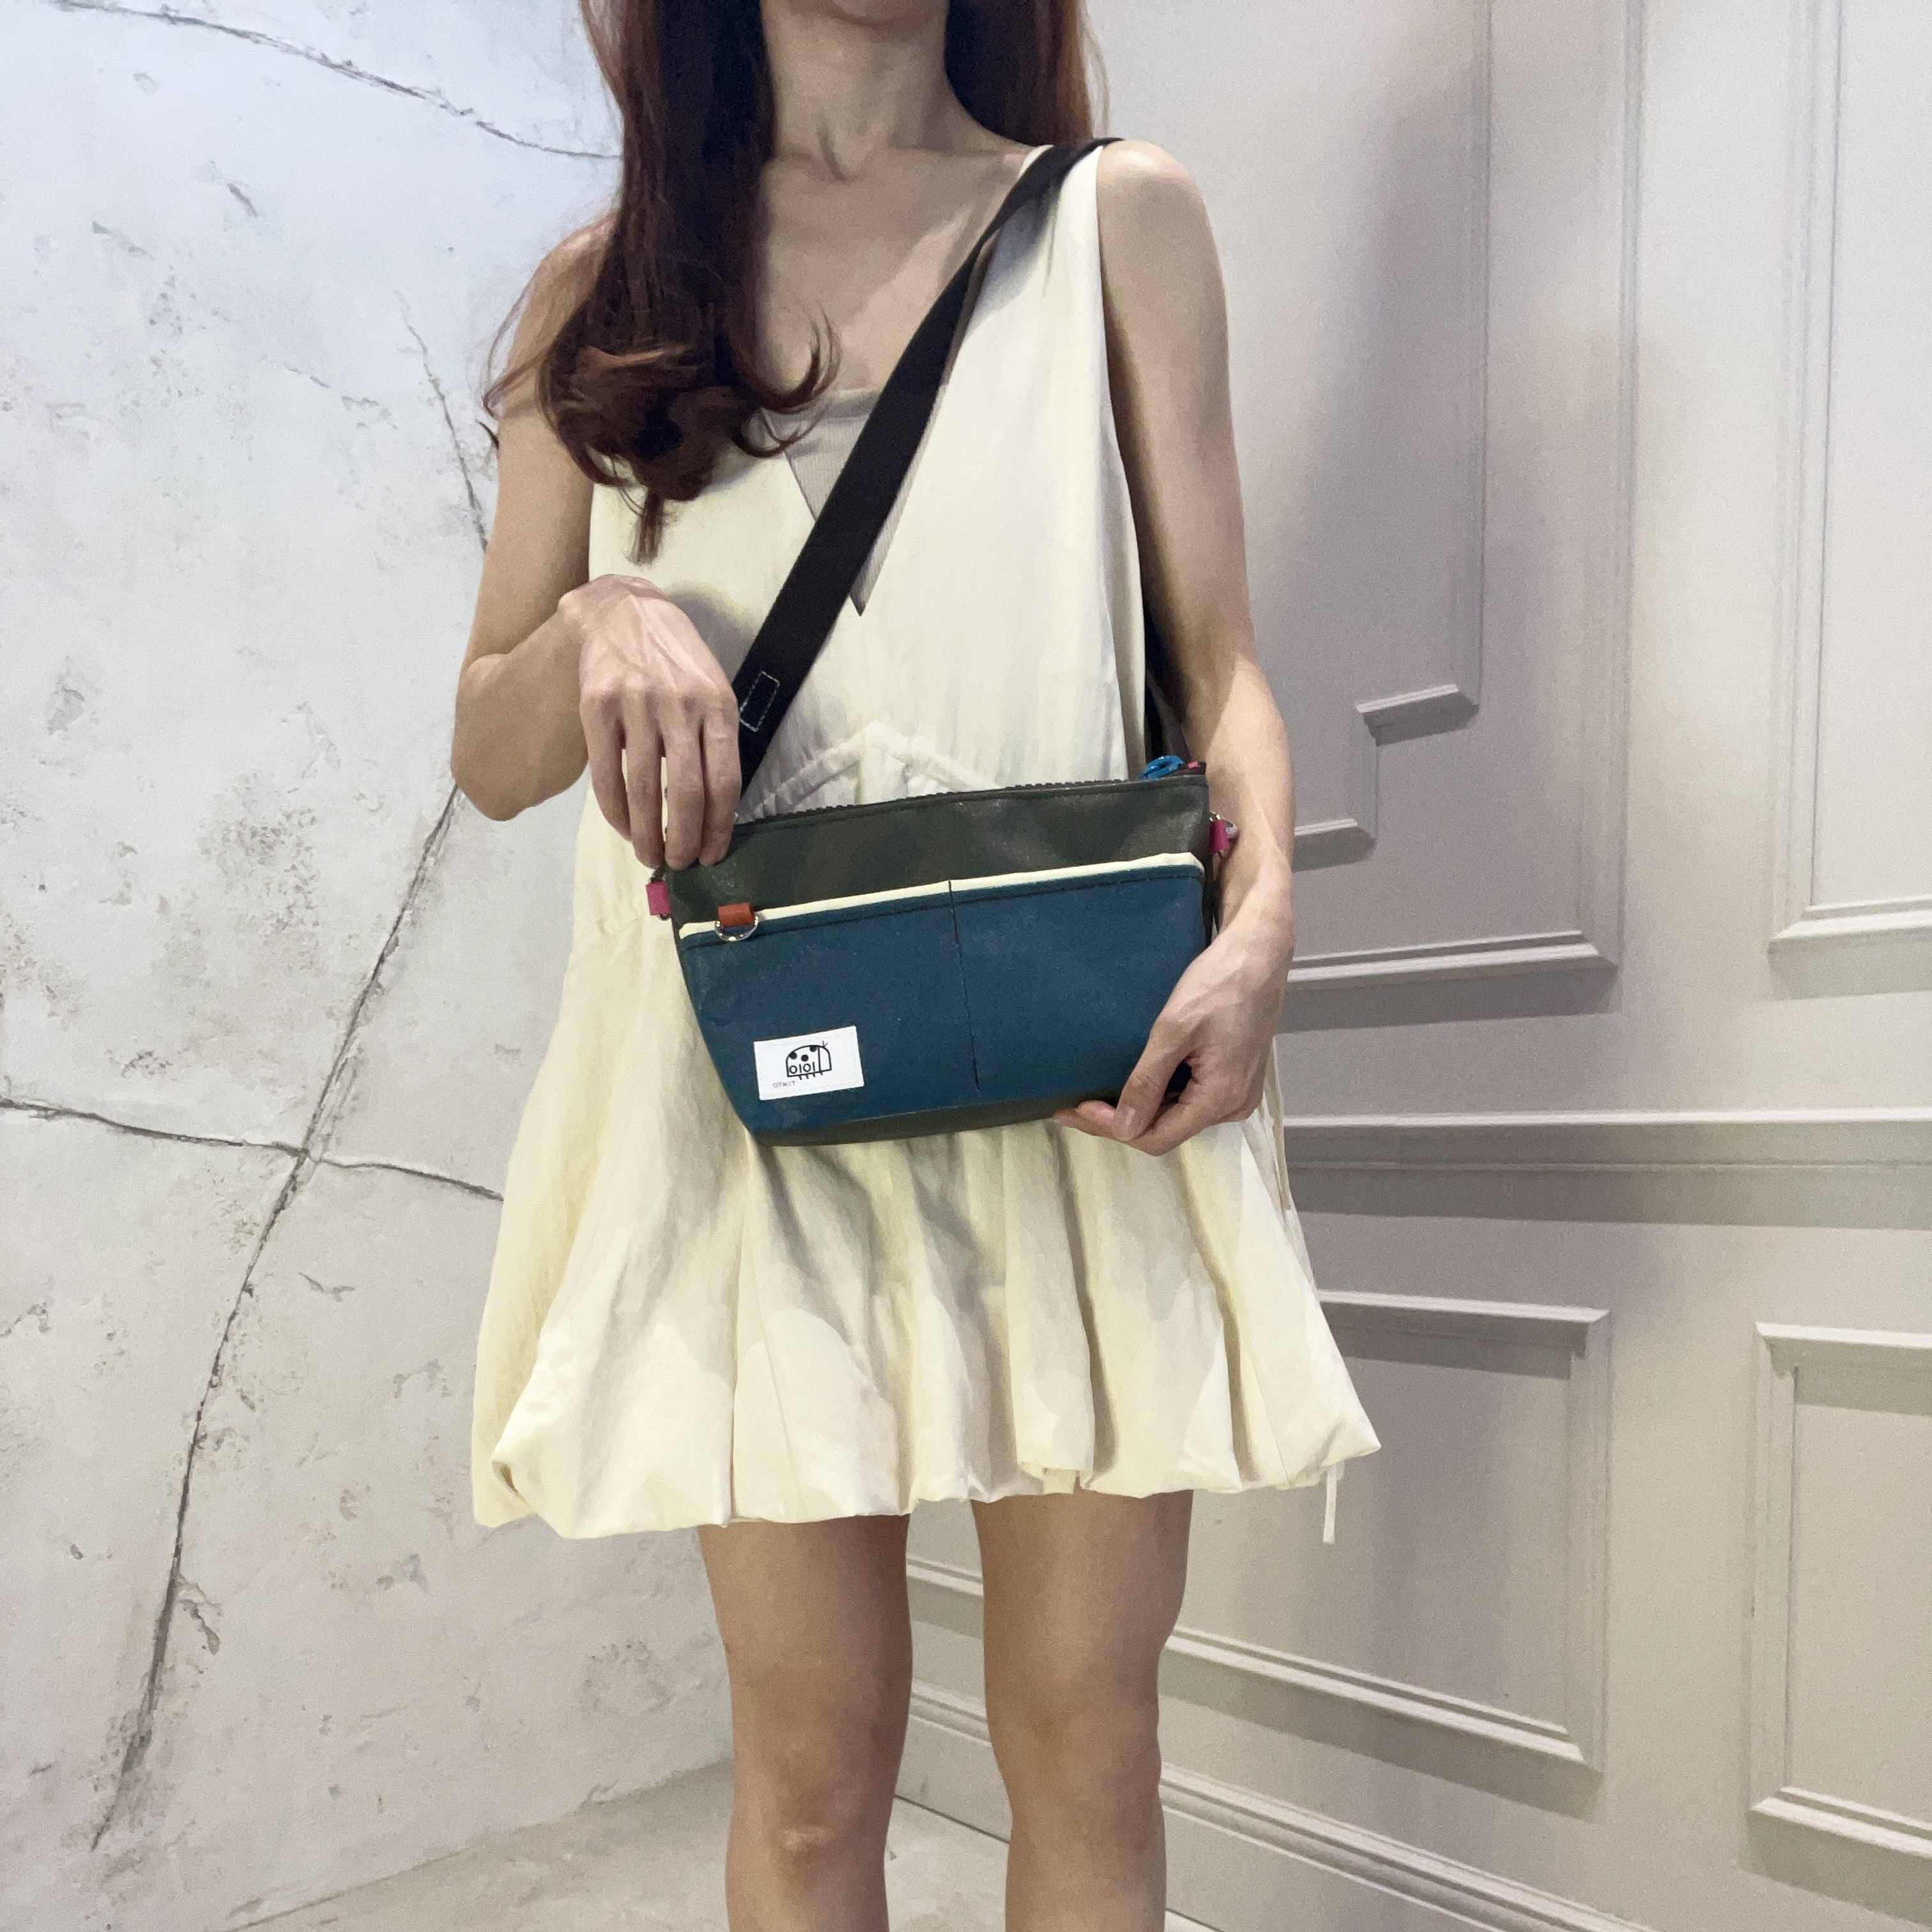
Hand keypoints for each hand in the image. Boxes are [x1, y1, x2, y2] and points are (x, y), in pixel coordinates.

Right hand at [563, 573, 739, 868]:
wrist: (622, 610)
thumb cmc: (674, 658)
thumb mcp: (709, 687)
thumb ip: (714, 739)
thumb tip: (714, 809)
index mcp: (717, 703)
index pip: (725, 780)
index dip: (720, 826)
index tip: (713, 854)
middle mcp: (679, 704)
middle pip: (687, 791)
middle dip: (684, 839)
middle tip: (680, 863)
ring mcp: (636, 704)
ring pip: (645, 788)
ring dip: (648, 833)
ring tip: (650, 856)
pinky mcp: (596, 707)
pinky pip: (606, 774)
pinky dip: (616, 811)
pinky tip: (624, 828)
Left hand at [1054, 896, 1292, 1154]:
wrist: (1258, 954)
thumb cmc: (1218, 983)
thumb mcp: (1174, 1030)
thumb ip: (1148, 1083)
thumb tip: (1124, 1130)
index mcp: (1222, 1098)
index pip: (1157, 1138)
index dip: (1115, 1127)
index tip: (1078, 1106)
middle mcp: (1233, 1107)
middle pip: (1166, 1131)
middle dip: (1120, 1121)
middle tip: (1074, 1107)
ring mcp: (1237, 1094)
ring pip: (1177, 1117)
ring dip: (1138, 1110)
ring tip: (1096, 1098)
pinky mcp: (1234, 1079)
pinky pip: (1190, 1100)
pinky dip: (1159, 1096)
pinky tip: (1133, 1085)